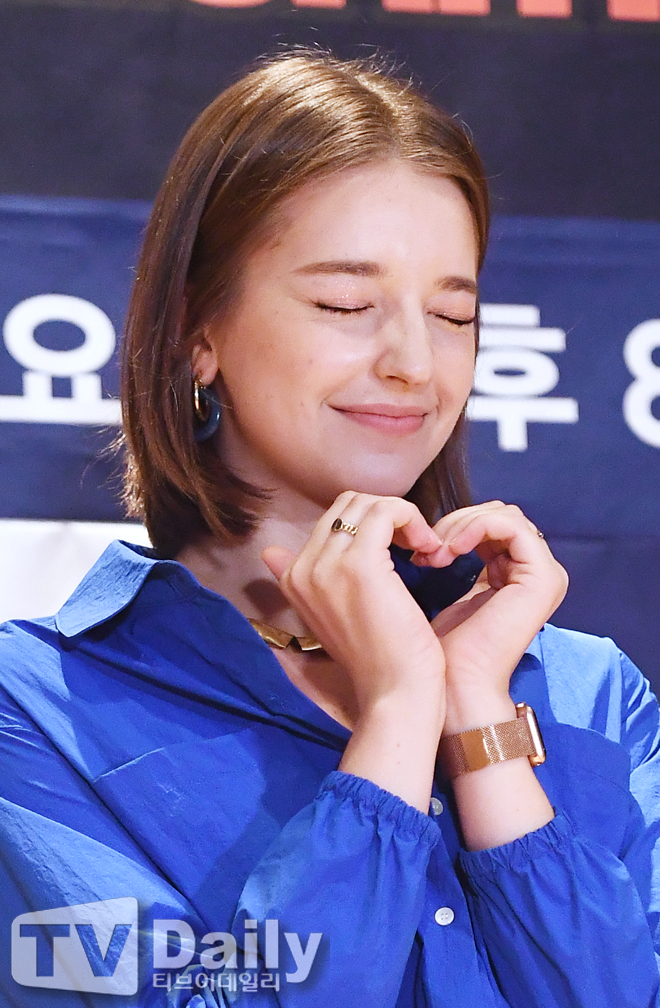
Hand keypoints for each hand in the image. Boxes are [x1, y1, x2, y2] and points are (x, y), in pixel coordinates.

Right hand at [262, 492, 447, 809]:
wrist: (395, 695)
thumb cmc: (379, 658)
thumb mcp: (335, 614)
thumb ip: (312, 579)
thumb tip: (269, 551)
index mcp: (292, 577)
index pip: (334, 520)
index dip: (373, 526)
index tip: (402, 552)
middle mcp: (301, 567)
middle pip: (348, 504)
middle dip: (388, 516)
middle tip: (417, 546)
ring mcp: (326, 564)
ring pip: (368, 504)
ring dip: (404, 517)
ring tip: (425, 548)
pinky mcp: (359, 564)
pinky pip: (387, 511)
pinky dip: (414, 520)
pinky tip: (430, 548)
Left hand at [418, 501, 567, 732]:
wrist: (455, 686)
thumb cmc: (442, 651)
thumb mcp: (449, 593)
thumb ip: (457, 556)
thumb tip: (437, 530)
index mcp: (518, 574)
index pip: (490, 523)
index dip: (452, 526)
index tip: (418, 549)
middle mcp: (537, 572)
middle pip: (498, 514)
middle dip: (454, 523)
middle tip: (424, 549)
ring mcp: (545, 574)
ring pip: (502, 515)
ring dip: (460, 526)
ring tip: (433, 555)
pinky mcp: (542, 577)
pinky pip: (508, 526)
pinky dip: (473, 529)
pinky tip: (449, 550)